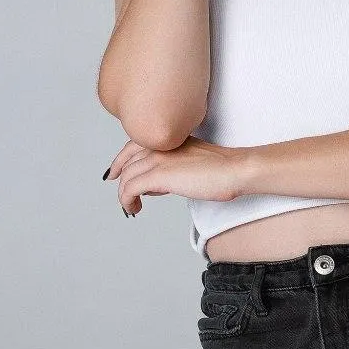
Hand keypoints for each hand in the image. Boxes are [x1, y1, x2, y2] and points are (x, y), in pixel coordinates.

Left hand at [103, 135, 247, 215]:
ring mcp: (157, 159)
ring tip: (132, 208)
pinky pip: (130, 188)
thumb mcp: (191, 161)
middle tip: (124, 197)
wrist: (234, 170)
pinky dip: (126, 200)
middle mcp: (159, 145)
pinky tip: (134, 208)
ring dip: (125, 195)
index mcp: (167, 139)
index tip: (114, 173)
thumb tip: (159, 183)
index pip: (132, 146)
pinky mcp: (158, 175)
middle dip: (120, 180)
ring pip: (126, 177)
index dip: (120, 161)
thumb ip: (173, 167)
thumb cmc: (222, 169)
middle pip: (126, 162)